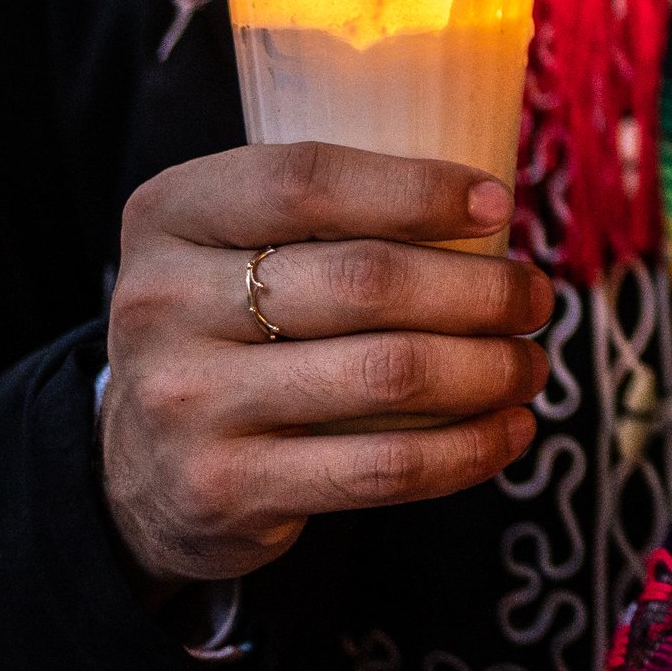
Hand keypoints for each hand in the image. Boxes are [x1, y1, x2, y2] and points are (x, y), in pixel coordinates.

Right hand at [101, 143, 555, 588]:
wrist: (135, 467)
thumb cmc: (229, 326)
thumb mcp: (234, 245)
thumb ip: (326, 214)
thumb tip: (493, 204)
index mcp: (170, 215)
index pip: (307, 181)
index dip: (418, 188)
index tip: (497, 205)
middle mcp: (163, 304)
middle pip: (367, 281)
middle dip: (481, 290)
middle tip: (536, 297)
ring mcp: (188, 402)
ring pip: (388, 373)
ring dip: (490, 369)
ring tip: (530, 364)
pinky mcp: (225, 488)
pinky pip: (381, 467)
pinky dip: (467, 449)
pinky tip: (509, 432)